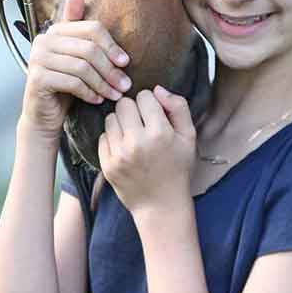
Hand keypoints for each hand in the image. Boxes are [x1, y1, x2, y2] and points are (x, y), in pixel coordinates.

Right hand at [20, 0, 132, 134]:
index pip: (91, 28)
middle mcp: (42, 41)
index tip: (125, 62)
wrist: (44, 114)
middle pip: (89, 49)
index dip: (112, 45)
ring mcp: (37, 59)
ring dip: (103, 84)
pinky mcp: (37, 78)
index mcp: (54, 31)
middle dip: (110, 69)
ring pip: (82, 67)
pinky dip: (89, 93)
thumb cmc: (63, 86)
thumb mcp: (76, 55)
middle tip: (124, 85)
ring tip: (114, 94)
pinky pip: (73, 82)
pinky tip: (97, 99)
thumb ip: (79, 29)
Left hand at [97, 87, 195, 215]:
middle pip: (123, 104)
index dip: (150, 103)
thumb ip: (178, 107)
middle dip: (133, 109)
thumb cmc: (178, 168)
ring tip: (133, 135)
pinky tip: (125, 148)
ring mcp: (119, 154)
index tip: (154, 115)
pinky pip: (103, 136)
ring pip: (110, 118)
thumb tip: (157, 88)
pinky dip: (113, 139)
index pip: (144, 96)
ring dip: (121, 122)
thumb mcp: (189, 137)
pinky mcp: (107, 164)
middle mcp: (137, 142)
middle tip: (142, 123)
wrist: (161, 204)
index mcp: (160, 133)